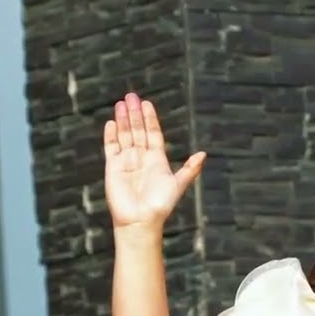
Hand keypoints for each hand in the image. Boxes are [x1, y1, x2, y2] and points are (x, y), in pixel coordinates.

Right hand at [102, 93, 205, 231]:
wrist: (141, 219)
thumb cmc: (161, 204)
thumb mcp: (178, 184)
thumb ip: (190, 169)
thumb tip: (203, 154)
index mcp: (157, 160)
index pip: (153, 134)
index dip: (150, 119)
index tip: (147, 104)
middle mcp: (141, 158)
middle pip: (137, 131)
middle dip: (135, 114)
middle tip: (131, 96)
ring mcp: (126, 161)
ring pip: (124, 135)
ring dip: (123, 120)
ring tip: (121, 103)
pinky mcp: (112, 167)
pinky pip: (111, 147)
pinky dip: (110, 135)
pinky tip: (112, 122)